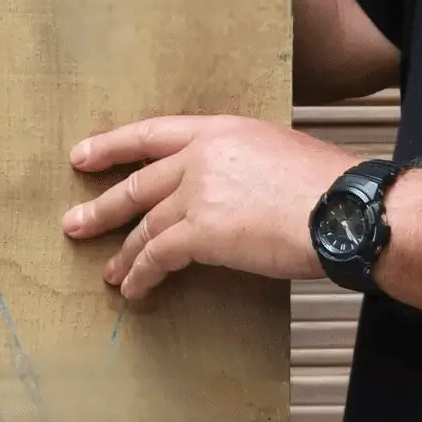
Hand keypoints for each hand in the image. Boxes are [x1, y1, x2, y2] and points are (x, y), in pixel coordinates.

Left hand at [63, 118, 359, 301]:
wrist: (346, 211)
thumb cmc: (329, 188)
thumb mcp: (279, 153)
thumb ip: (242, 164)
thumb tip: (232, 190)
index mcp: (222, 131)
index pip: (153, 134)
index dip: (113, 147)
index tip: (83, 157)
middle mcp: (202, 157)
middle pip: (138, 183)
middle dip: (102, 207)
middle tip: (75, 223)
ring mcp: (198, 193)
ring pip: (145, 225)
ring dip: (123, 252)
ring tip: (109, 272)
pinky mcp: (201, 232)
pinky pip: (157, 256)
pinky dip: (142, 275)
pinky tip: (136, 290)